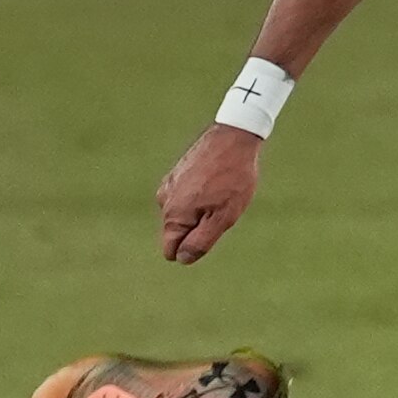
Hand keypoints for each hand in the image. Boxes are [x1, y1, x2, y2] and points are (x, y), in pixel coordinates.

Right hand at [159, 124, 263, 262]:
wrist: (233, 138)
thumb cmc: (232, 180)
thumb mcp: (223, 217)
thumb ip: (201, 241)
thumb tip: (182, 259)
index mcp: (174, 216)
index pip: (171, 250)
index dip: (192, 249)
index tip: (211, 232)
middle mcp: (164, 201)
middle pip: (179, 232)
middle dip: (201, 228)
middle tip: (222, 208)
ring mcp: (169, 185)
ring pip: (185, 214)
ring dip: (203, 211)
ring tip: (223, 192)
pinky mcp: (177, 174)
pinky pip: (187, 197)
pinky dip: (202, 195)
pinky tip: (218, 182)